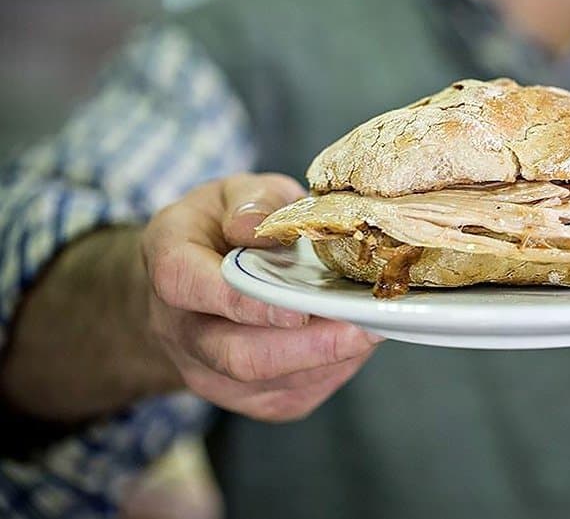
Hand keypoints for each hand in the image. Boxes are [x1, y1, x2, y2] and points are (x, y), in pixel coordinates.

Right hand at [142, 173, 381, 420]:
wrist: (195, 283)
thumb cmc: (220, 229)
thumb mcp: (231, 194)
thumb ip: (251, 201)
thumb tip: (259, 226)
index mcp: (170, 263)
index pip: (189, 286)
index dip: (241, 301)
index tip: (296, 309)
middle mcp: (181, 329)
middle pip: (237, 356)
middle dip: (307, 347)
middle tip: (364, 327)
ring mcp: (210, 372)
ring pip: (271, 384)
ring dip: (330, 359)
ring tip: (375, 327)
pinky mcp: (246, 398)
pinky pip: (293, 396)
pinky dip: (334, 371)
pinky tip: (358, 342)